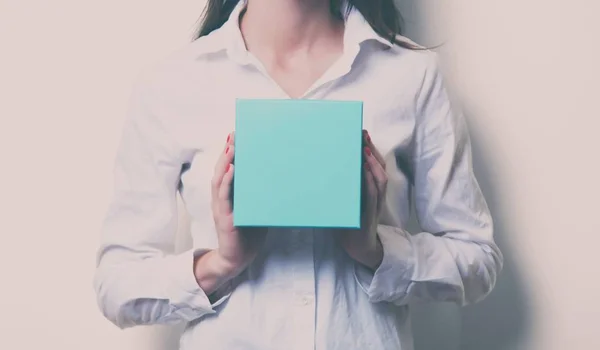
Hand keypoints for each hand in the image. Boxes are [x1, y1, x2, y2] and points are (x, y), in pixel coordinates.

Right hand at [194, 132, 266, 292]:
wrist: (236, 259)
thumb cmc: (248, 235)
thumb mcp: (258, 210)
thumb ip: (264, 196)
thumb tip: (284, 180)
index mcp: (229, 195)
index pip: (229, 169)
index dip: (231, 152)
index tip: (238, 134)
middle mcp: (222, 198)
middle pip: (222, 169)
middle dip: (228, 150)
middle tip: (235, 134)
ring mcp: (221, 207)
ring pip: (220, 179)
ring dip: (225, 161)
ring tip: (232, 145)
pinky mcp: (224, 218)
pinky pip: (223, 196)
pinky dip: (226, 181)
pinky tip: (231, 169)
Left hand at [337, 130, 386, 269]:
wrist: (359, 249)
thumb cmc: (350, 224)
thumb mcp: (345, 201)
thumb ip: (340, 187)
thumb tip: (322, 169)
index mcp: (371, 189)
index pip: (375, 165)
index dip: (371, 148)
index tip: (362, 133)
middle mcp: (376, 194)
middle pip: (379, 167)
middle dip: (372, 150)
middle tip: (363, 134)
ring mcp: (375, 204)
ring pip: (379, 179)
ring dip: (373, 163)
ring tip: (364, 149)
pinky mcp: (370, 215)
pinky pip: (373, 196)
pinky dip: (370, 182)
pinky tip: (364, 171)